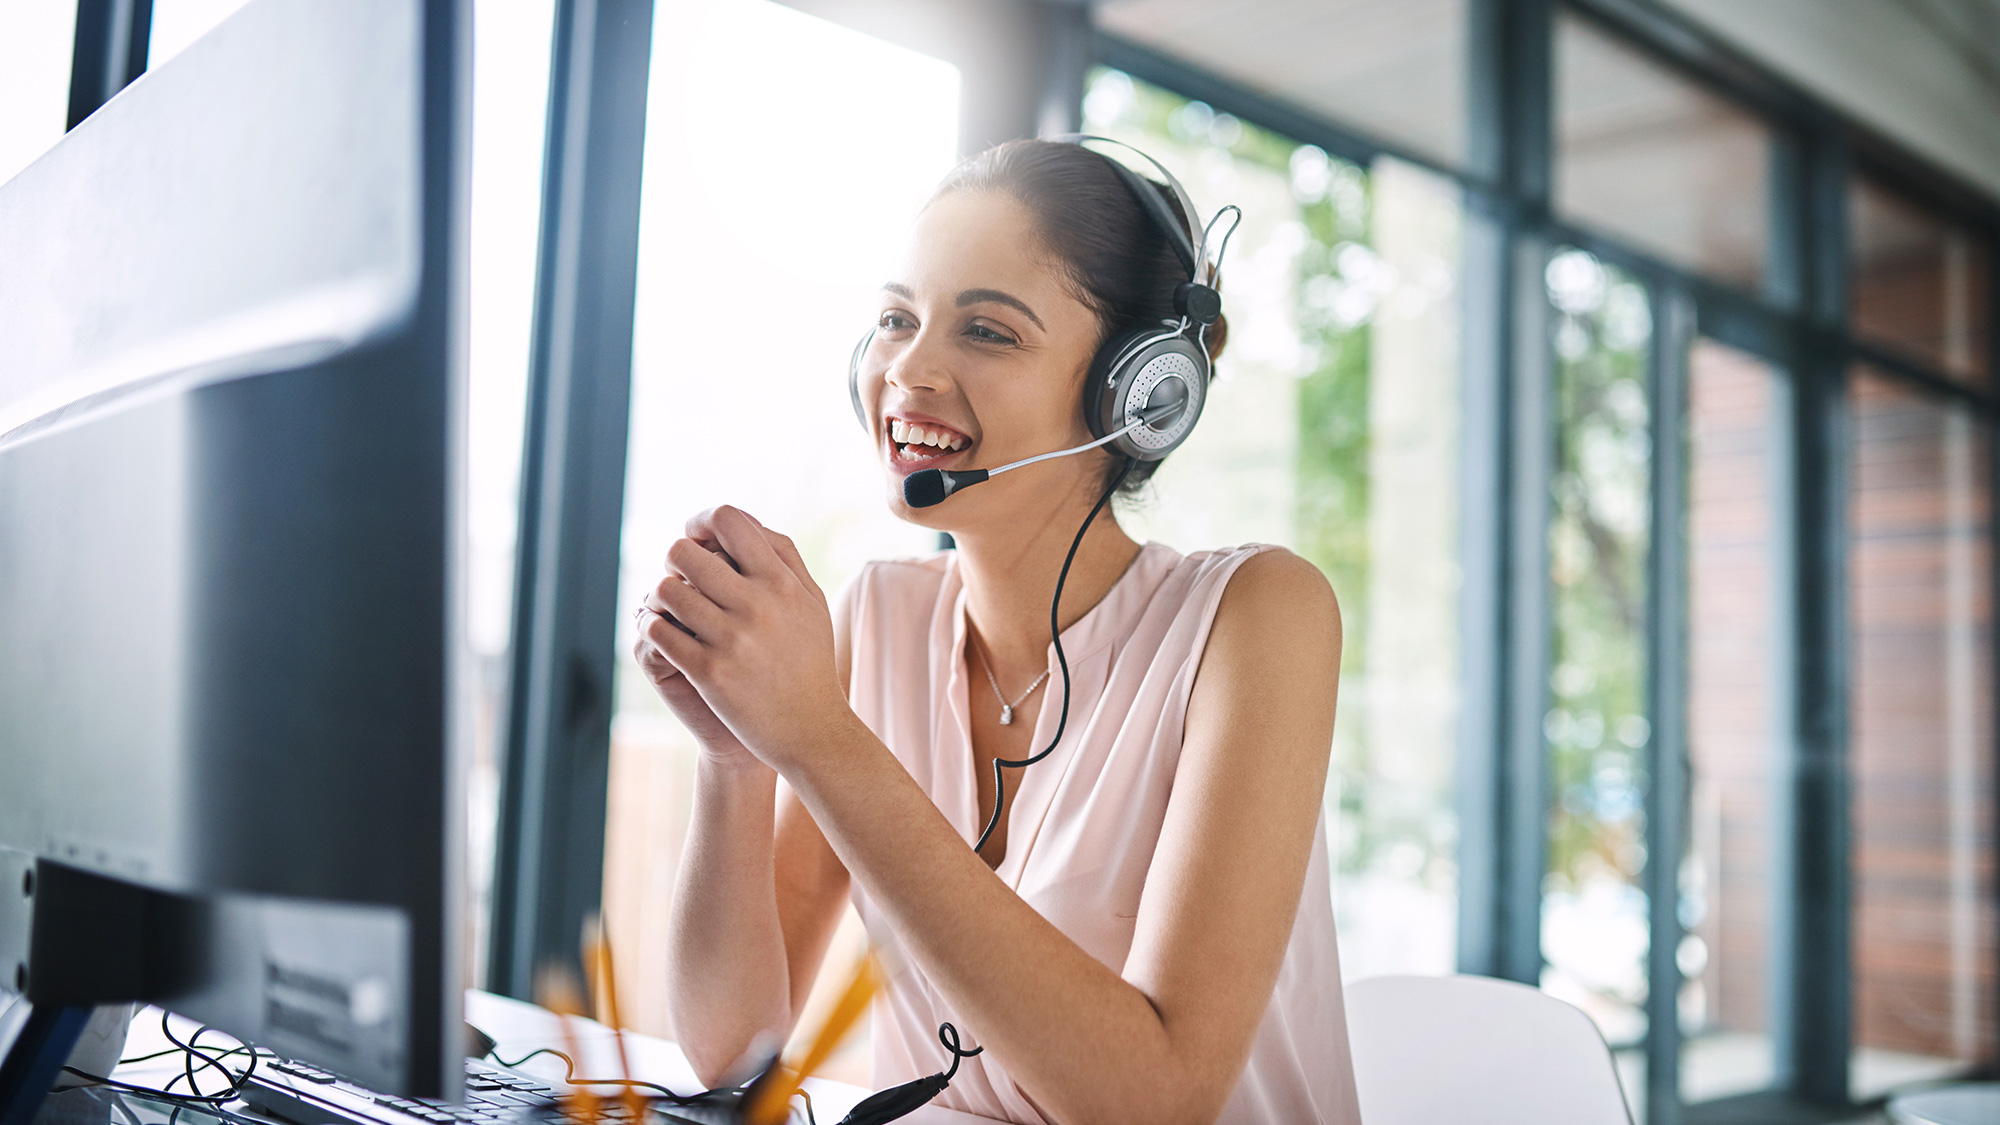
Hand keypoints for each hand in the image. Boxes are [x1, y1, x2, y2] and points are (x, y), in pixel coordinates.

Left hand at [640, 506, 852, 772]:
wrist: (813, 731)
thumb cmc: (809, 661)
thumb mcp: (811, 602)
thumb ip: (782, 556)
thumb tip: (740, 521)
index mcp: (782, 581)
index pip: (728, 520)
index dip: (701, 522)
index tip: (697, 538)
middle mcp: (758, 604)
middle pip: (684, 551)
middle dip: (674, 560)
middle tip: (680, 578)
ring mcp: (732, 639)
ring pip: (665, 590)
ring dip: (660, 597)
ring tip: (670, 610)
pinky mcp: (710, 672)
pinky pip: (659, 631)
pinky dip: (654, 628)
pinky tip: (666, 635)